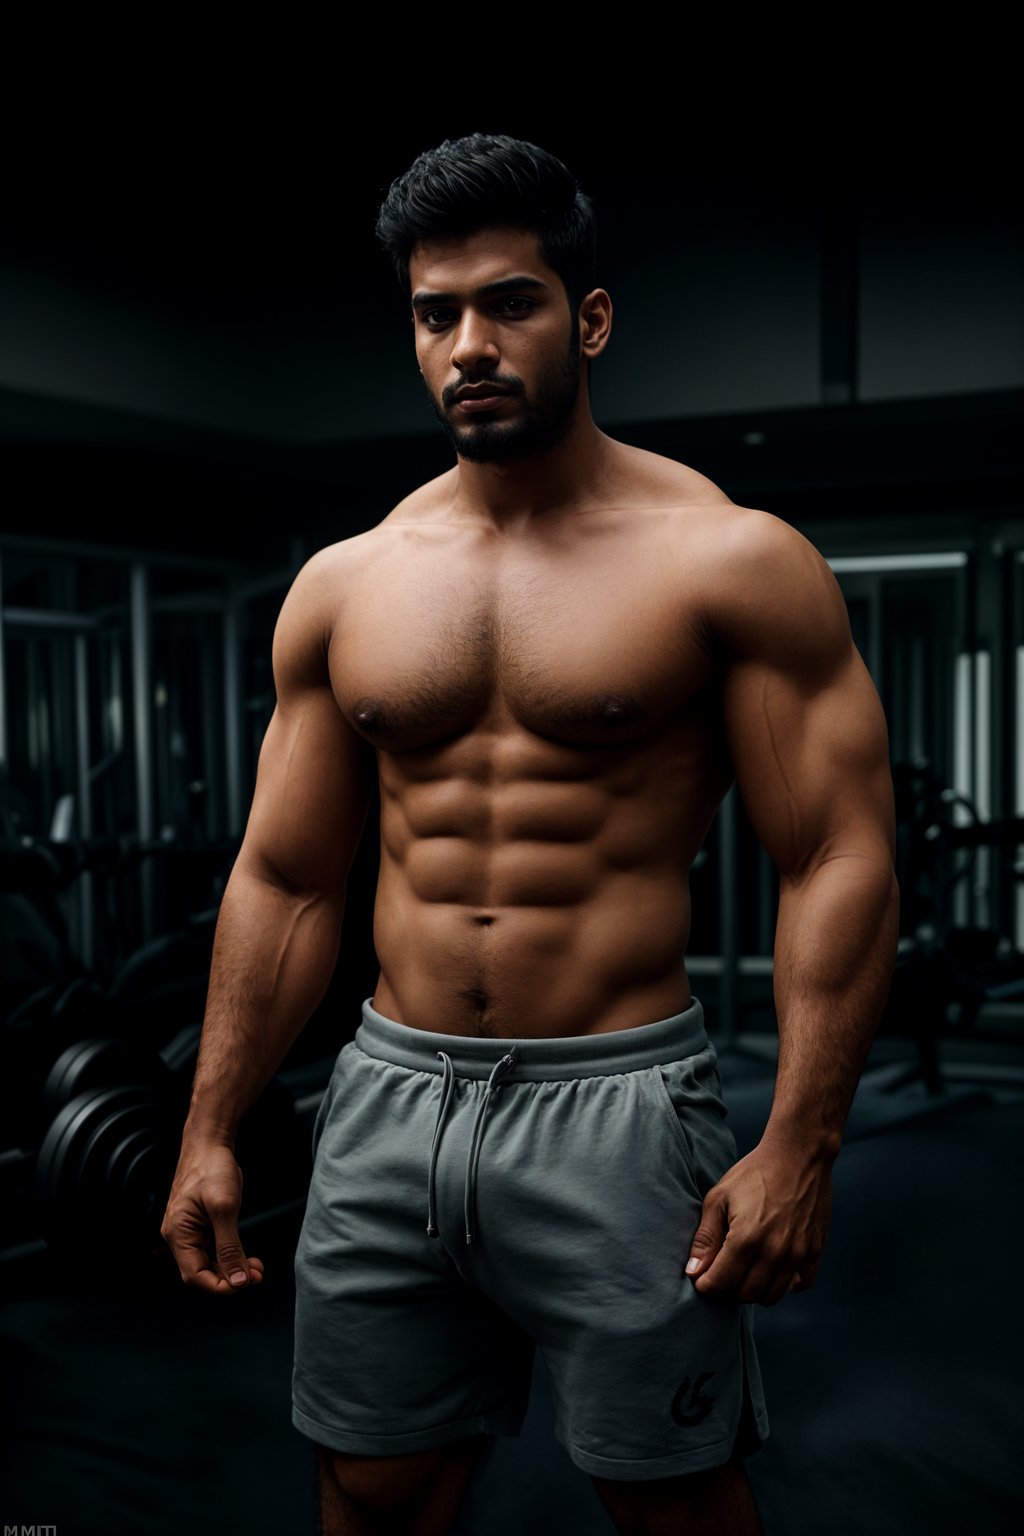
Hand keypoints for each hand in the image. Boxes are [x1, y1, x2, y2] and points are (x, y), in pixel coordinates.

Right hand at [160, 1140, 263, 1294]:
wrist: (209, 1142)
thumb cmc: (212, 1169)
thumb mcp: (224, 1208)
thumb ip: (229, 1247)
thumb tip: (238, 1280)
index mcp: (177, 1234)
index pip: (194, 1275)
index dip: (220, 1285)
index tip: (245, 1284)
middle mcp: (179, 1236)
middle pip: (202, 1272)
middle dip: (230, 1278)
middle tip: (257, 1276)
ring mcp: (188, 1230)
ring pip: (209, 1262)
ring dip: (232, 1268)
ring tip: (256, 1268)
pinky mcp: (199, 1224)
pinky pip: (212, 1249)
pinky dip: (230, 1255)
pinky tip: (247, 1257)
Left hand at [683, 1138, 832, 1305]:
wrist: (798, 1154)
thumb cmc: (754, 1173)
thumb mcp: (719, 1198)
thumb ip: (706, 1238)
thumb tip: (693, 1272)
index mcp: (746, 1239)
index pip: (720, 1285)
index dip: (705, 1285)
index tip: (702, 1276)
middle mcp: (774, 1253)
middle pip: (745, 1295)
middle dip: (728, 1290)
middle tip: (722, 1272)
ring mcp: (797, 1254)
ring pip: (771, 1296)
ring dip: (754, 1290)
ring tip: (745, 1270)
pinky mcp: (814, 1250)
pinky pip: (800, 1285)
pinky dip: (785, 1285)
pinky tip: (773, 1267)